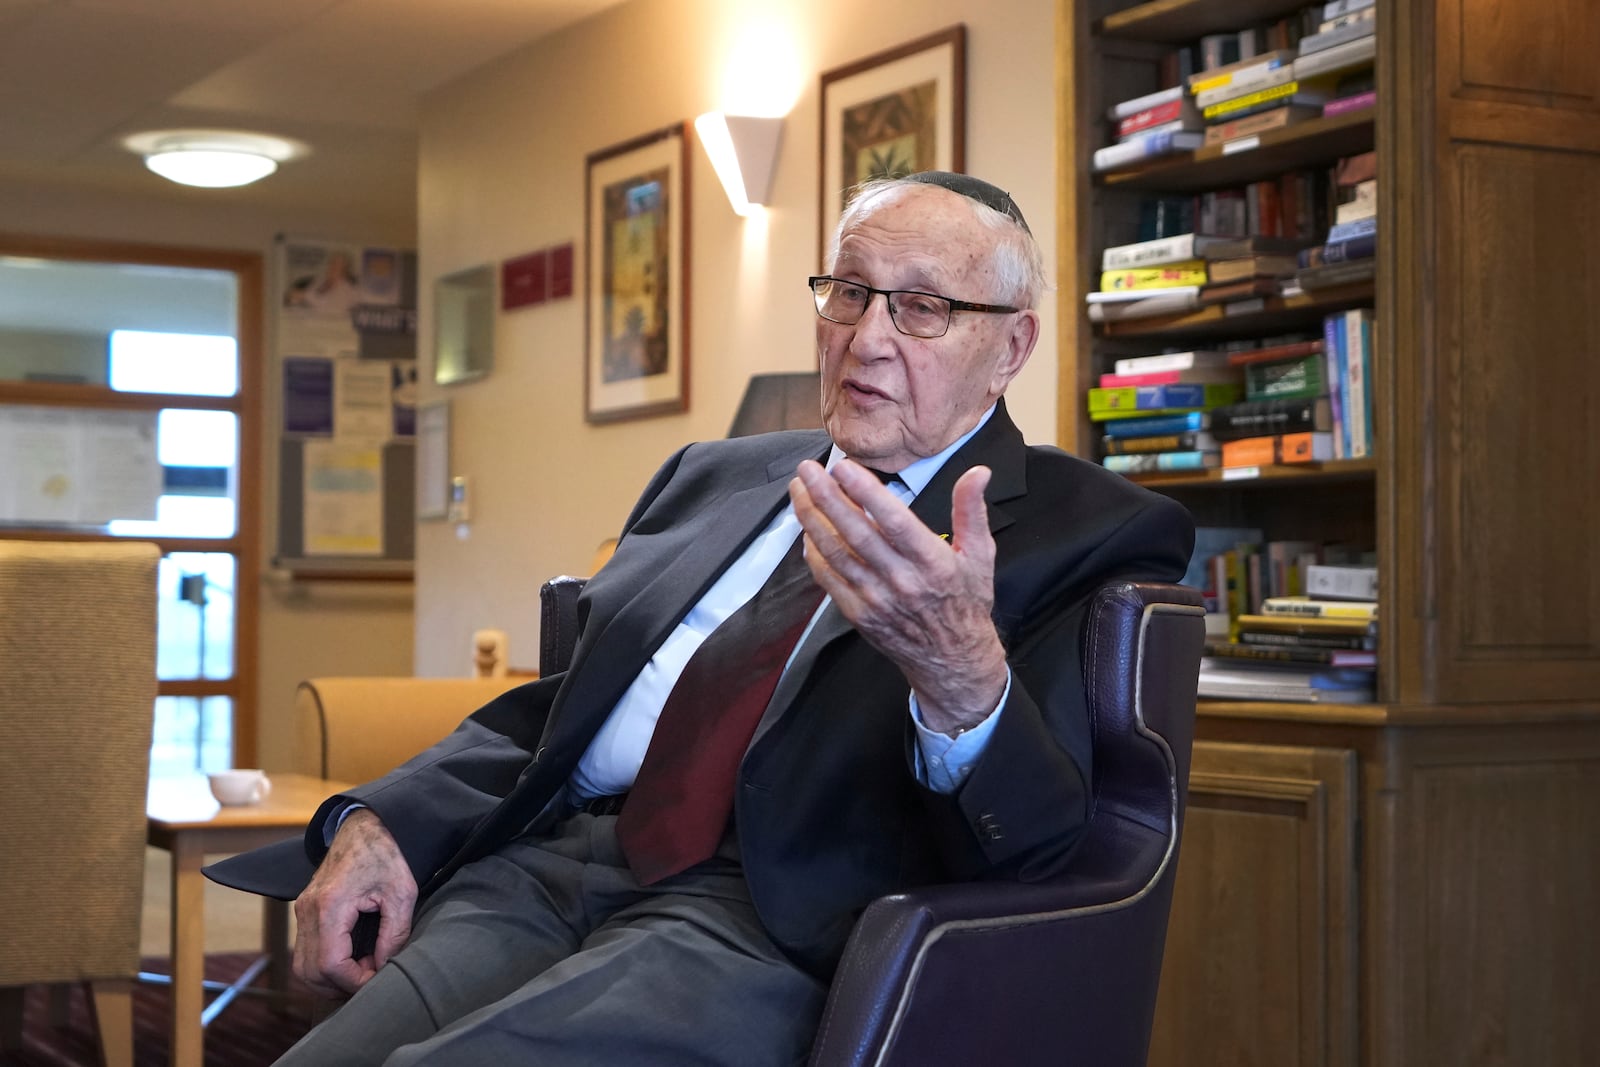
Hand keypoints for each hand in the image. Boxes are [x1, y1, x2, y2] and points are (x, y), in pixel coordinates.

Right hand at [292, 808, 416, 997]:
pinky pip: (306, 950)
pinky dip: (324, 964)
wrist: (366, 825)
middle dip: (339, 985)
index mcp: (330, 905)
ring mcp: (303, 910)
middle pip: (309, 972)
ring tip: (362, 969)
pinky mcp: (305, 910)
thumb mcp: (401, 894)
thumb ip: (393, 934)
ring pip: (302, 966)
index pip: (330, 964)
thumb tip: (383, 967)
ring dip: (329, 978)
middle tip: (370, 978)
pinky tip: (352, 958)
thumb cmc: (386, 855)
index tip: (378, 977)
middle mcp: (308, 910)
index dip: (354, 981)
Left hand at [790, 459, 1007, 734]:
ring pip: (835, 553)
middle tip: (807, 470)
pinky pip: (829, 579)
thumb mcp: (980, 555)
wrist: (953, 660)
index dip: (866, 493)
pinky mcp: (859, 614)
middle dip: (826, 497)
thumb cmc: (966, 602)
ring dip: (812, 519)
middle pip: (855, 533)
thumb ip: (972, 510)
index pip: (894, 521)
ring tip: (798, 490)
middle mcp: (901, 580)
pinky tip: (806, 529)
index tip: (843, 467)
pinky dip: (814, 553)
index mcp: (932, 561)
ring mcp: (876, 599)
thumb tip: (978, 472)